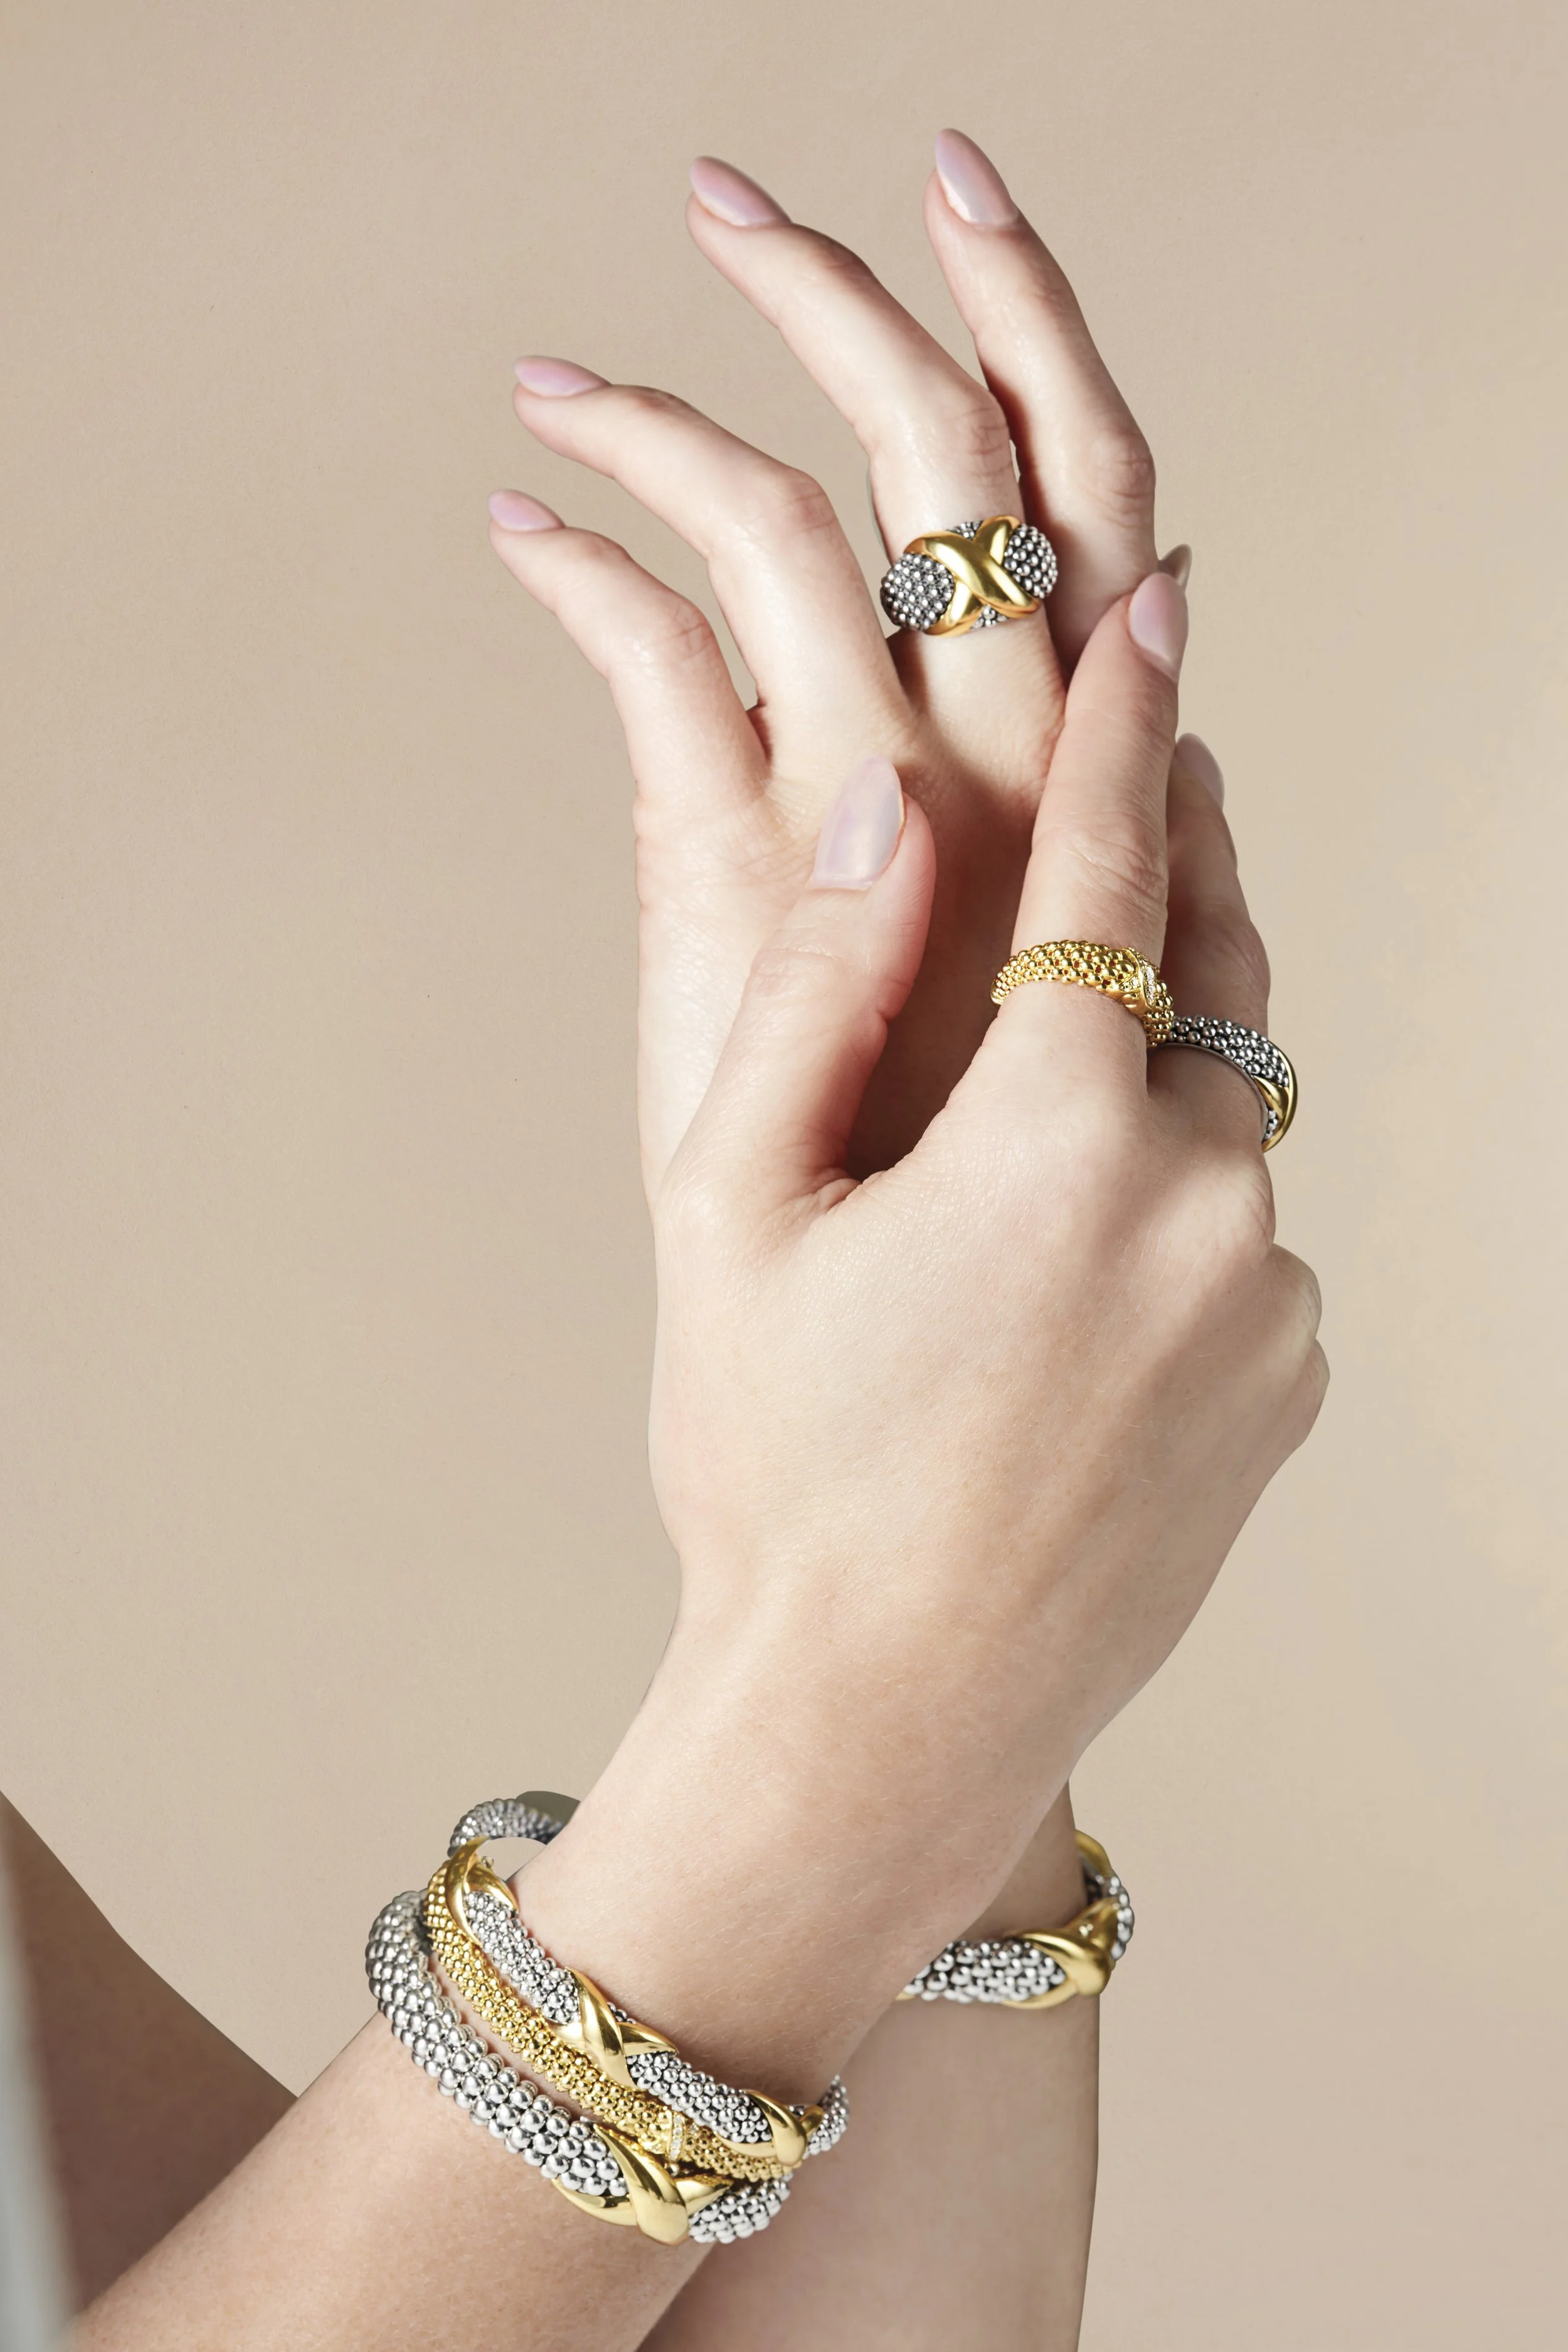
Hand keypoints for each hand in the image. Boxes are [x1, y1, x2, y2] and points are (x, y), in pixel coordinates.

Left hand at [488, 133, 1177, 1188]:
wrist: (891, 1316)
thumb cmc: (974, 1143)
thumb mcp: (1076, 934)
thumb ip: (1110, 765)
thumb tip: (1142, 617)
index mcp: (1090, 758)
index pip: (1089, 487)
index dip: (1032, 333)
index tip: (955, 223)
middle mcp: (996, 756)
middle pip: (954, 450)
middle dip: (868, 293)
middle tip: (747, 199)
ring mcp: (862, 796)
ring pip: (790, 510)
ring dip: (684, 397)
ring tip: (572, 361)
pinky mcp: (726, 858)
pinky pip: (649, 647)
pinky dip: (576, 561)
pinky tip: (516, 518)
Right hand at [519, 579, 1324, 2093]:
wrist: (887, 1713)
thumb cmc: (777, 1460)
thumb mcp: (737, 1205)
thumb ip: (816, 982)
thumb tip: (883, 801)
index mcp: (1056, 1129)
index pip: (1113, 863)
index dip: (1130, 716)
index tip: (1159, 599)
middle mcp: (1202, 1199)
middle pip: (1208, 967)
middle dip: (1175, 859)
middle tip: (1150, 764)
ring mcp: (1268, 1302)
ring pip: (1228, 1109)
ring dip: (1166, 1051)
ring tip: (1092, 1025)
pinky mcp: (1290, 1385)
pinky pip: (1243, 1235)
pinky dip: (1180, 1197)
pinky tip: (1085, 1249)